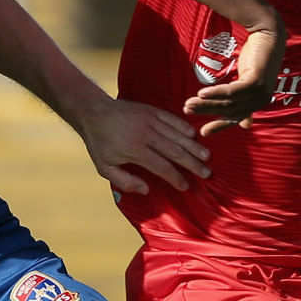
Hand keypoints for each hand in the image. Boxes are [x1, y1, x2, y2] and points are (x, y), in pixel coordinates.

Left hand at [75, 97, 211, 194]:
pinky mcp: (151, 110)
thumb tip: (146, 190)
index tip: (185, 186)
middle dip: (192, 164)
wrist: (94, 112)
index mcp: (135, 150)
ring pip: (177, 135)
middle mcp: (146, 135)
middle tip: (206, 173)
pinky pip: (172, 119)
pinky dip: (184, 127)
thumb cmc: (99, 142)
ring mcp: (150, 121)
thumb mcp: (104, 167)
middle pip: (175, 151)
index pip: (162, 167)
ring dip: (193, 147)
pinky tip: (194, 136)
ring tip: (206, 157)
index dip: (175, 178)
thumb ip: (125, 181)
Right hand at [184, 25, 282, 134]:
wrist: (267, 34)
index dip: (219, 125)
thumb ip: (245, 102)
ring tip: (189, 103)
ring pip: (228, 101)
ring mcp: (260, 91)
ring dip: (206, 103)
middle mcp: (261, 100)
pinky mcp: (256, 81)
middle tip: (187, 110)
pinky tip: (202, 93)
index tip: (202, 132)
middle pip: (228, 109)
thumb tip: (246, 126)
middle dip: (206, 111)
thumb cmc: (256, 56)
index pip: (235, 117)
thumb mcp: (248, 82)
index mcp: (258, 102)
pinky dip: (216, 93)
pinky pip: (232, 91)